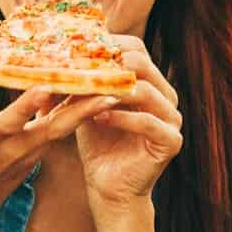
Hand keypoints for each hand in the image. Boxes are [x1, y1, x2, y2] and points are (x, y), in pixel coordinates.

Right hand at [0, 66, 117, 231]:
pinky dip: (82, 107)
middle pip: (57, 125)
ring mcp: (36, 148)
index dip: (31, 104)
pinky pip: (67, 124)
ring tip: (118, 82)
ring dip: (92, 105)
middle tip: (111, 85)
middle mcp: (20, 144)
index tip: (49, 86)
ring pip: (69, 124)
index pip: (14, 119)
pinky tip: (99, 86)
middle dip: (83, 107)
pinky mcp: (44, 148)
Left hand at [75, 39, 181, 209]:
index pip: (136, 49)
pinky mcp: (171, 141)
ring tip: (87, 93)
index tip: (79, 45)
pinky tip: (99, 118)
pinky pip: (148, 122)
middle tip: (80, 66)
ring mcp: (172, 118)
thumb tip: (59, 54)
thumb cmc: (98, 145)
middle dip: (110, 63)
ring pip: (146, 90)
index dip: (109, 44)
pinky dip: (122, 118)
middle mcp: (165, 96)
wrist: (109, 188)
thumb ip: (84, 83)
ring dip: (113, 90)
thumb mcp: (87, 107)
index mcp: (150, 83)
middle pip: (143, 64)